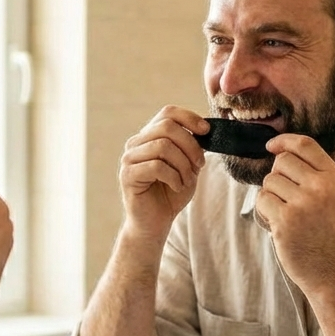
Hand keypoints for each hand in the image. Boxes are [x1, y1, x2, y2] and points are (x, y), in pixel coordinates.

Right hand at [120, 106, 208, 241]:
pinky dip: (173, 177)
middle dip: (190, 145)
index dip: (189, 118)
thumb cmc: (171, 194)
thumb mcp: (188, 166)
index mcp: (150, 136)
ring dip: (183, 164)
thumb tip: (205, 130)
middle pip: (167, 127)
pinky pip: (156, 166)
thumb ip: (193, 147)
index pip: (168, 113)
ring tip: (187, 180)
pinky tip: (176, 187)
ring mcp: (129, 159)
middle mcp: (136, 143)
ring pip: (162, 146)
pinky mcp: (128, 175)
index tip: (207, 132)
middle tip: (200, 165)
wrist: (155, 223)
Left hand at [255, 134, 334, 298]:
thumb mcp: (332, 197)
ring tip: (286, 215)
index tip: (271, 146)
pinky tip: (279, 224)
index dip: (283, 141)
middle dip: (277, 176)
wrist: (330, 270)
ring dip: (271, 196)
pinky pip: (262, 200)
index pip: (305, 144)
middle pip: (282, 161)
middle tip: (287, 198)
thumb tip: (278, 152)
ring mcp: (303, 204)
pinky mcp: (286, 220)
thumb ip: (313, 174)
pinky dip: (265, 211)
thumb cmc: (326, 232)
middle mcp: (321, 187)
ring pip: (269, 181)